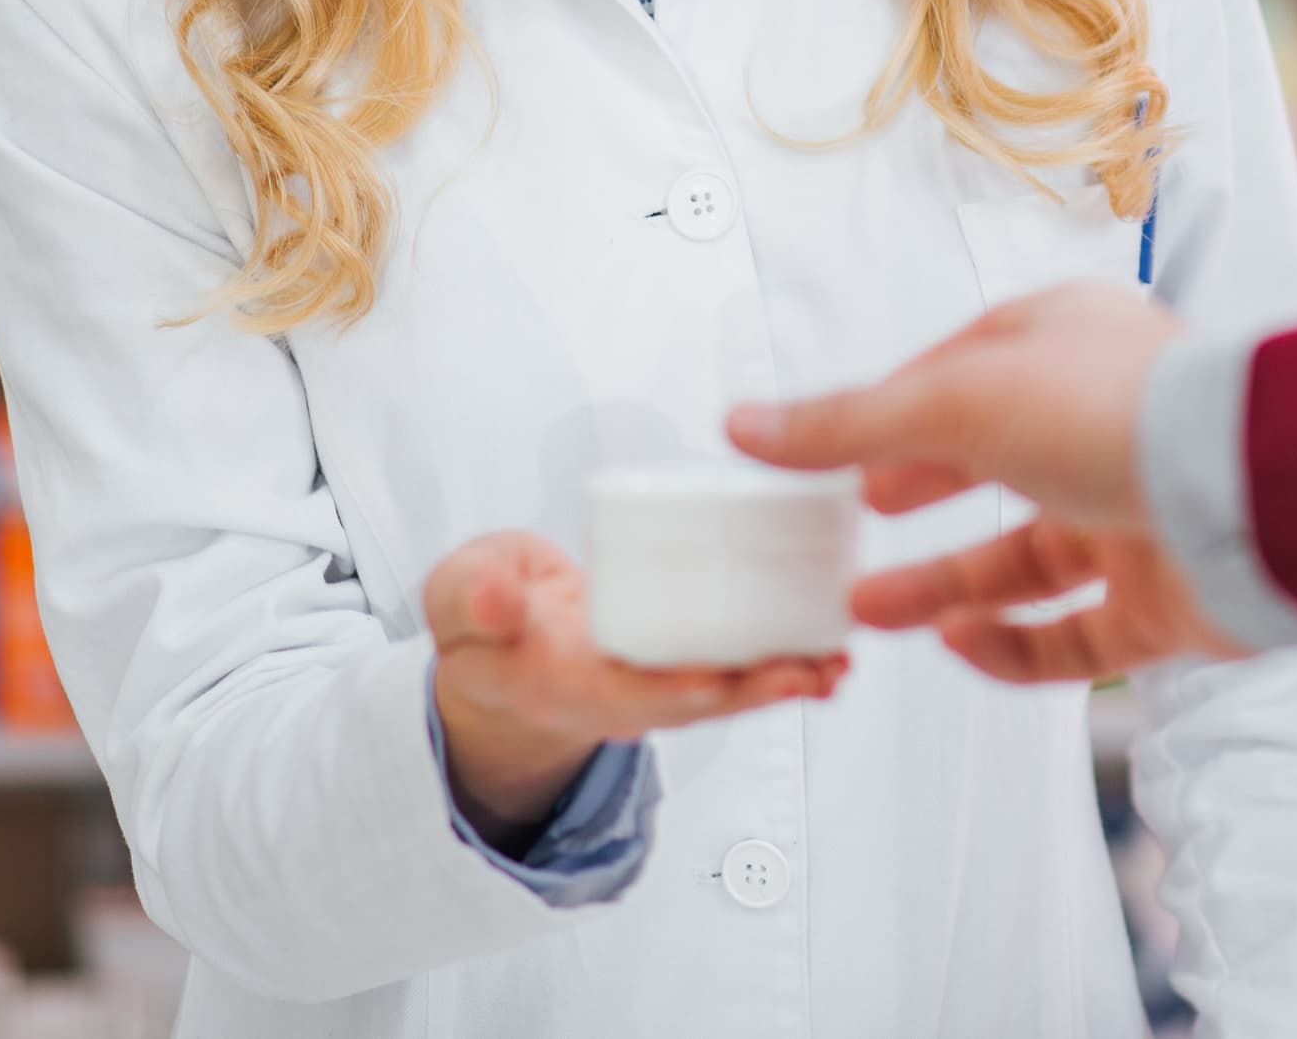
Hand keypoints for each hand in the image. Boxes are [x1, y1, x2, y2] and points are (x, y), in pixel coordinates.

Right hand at [421, 531, 846, 833]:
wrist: (500, 640)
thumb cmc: (485, 618)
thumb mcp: (457, 601)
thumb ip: (474, 597)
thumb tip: (501, 599)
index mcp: (566, 681)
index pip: (627, 692)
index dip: (677, 688)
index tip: (722, 679)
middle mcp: (621, 692)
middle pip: (698, 700)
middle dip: (756, 690)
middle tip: (815, 671)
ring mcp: (655, 679)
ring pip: (728, 686)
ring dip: (785, 678)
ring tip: (839, 664)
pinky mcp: (681, 656)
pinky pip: (737, 659)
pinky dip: (784, 654)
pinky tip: (831, 641)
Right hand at [729, 282, 1245, 684]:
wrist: (1250, 498)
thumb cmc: (1122, 412)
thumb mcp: (955, 399)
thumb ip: (848, 422)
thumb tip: (749, 424)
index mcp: (1063, 344)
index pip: (956, 373)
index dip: (887, 411)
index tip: (823, 450)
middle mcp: (1103, 424)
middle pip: (990, 466)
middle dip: (913, 497)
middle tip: (845, 527)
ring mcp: (1136, 514)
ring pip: (1024, 560)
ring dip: (943, 584)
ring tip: (867, 606)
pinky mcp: (1164, 600)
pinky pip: (1074, 636)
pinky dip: (1012, 645)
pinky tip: (957, 642)